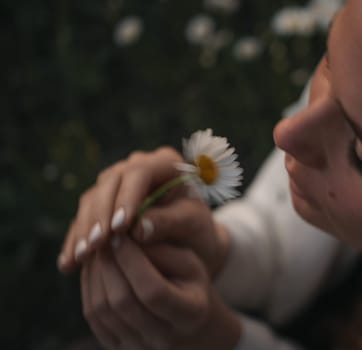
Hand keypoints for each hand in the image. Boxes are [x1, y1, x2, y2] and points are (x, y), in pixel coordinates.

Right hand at [57, 147, 230, 277]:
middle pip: (109, 184)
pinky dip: (75, 241)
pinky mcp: (102, 204)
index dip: (126, 198)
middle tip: (95, 245)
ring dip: (84, 229)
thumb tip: (137, 228)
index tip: (120, 228)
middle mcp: (137, 167)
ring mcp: (117, 184)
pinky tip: (69, 264)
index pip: (138, 173)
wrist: (193, 243)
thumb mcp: (193, 225)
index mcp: (165, 163)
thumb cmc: (198, 230)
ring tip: (81, 257)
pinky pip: (83, 218)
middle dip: (100, 216)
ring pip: (91, 199)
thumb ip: (170, 222)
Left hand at [81, 235, 240, 349]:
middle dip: (109, 265)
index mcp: (189, 314)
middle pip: (122, 303)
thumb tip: (125, 238)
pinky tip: (95, 268)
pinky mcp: (117, 348)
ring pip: (102, 311)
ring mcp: (138, 347)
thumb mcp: (188, 261)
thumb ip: (161, 250)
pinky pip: (93, 318)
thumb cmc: (189, 282)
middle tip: (104, 238)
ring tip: (99, 250)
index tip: (122, 236)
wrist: (188, 320)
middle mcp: (163, 338)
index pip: (152, 291)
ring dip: (95, 275)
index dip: (132, 261)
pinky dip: (89, 288)